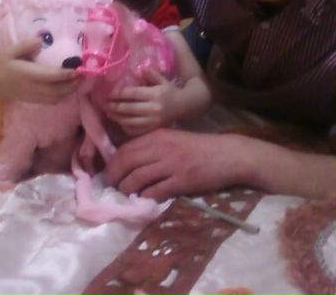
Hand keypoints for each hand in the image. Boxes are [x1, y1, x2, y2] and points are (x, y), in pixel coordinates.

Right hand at [0, 37, 81, 104]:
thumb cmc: (4, 65)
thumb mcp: (11, 51)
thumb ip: (26, 45)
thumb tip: (41, 41)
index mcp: (28, 74)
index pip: (50, 76)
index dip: (65, 74)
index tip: (77, 69)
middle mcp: (32, 87)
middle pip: (56, 90)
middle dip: (72, 84)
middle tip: (83, 75)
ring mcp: (34, 96)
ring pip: (56, 98)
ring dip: (70, 91)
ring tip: (79, 81)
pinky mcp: (35, 101)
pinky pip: (52, 102)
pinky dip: (63, 96)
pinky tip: (69, 88)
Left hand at [104, 128, 245, 200]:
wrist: (226, 154)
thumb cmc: (198, 147)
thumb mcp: (172, 139)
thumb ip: (152, 146)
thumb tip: (127, 160)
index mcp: (158, 136)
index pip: (126, 148)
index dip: (112, 162)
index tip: (108, 173)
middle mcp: (162, 148)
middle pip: (127, 162)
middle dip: (114, 176)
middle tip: (111, 186)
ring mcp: (172, 164)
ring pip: (138, 177)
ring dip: (127, 189)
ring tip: (125, 194)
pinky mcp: (182, 181)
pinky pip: (156, 191)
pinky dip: (146, 197)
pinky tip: (144, 200)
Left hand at [105, 68, 176, 134]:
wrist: (185, 106)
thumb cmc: (170, 91)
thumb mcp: (162, 80)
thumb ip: (150, 74)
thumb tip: (138, 70)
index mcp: (155, 94)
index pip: (133, 94)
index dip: (120, 94)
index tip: (109, 94)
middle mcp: (154, 108)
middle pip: (130, 108)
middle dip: (115, 106)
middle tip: (104, 104)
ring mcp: (154, 121)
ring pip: (131, 121)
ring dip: (118, 118)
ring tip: (108, 113)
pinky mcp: (154, 129)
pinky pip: (137, 130)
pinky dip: (127, 127)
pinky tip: (120, 123)